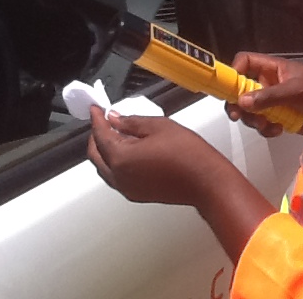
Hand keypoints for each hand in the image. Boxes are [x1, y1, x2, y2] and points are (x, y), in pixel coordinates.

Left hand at [88, 107, 229, 205]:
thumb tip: (115, 119)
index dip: (97, 118)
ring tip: (117, 131)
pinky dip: (115, 162)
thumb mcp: (158, 126)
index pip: (100, 135)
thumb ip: (131, 121)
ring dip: (105, 150)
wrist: (206, 181)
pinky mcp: (137, 194)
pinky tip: (128, 149)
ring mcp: (128, 189)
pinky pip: (116, 176)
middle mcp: (120, 177)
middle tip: (104, 119)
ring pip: (104, 168)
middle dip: (97, 135)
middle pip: (95, 155)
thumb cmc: (188, 155)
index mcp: (121, 159)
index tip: (96, 108)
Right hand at [225, 52, 302, 136]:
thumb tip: (242, 101)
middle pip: (241, 90)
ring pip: (250, 110)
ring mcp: (273, 101)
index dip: (234, 71)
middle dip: (239, 103)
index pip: (245, 62)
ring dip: (254, 119)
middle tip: (238, 115)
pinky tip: (278, 130)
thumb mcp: (295, 90)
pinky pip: (263, 123)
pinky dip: (266, 129)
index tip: (230, 88)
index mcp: (272, 68)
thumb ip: (269, 96)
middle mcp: (269, 83)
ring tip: (267, 125)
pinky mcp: (280, 117)